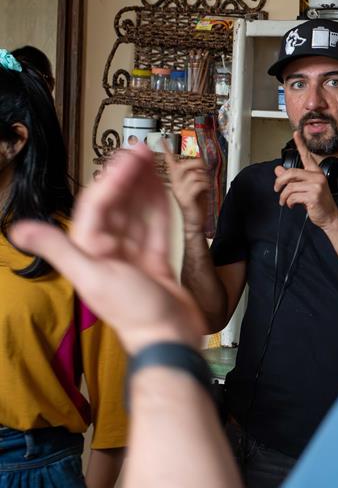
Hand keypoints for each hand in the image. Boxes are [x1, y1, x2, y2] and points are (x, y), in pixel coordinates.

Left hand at [9, 146, 205, 352]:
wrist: (168, 336)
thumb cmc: (133, 313)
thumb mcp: (92, 277)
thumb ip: (58, 250)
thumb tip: (18, 230)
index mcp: (91, 251)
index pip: (99, 205)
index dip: (112, 179)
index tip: (126, 158)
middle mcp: (110, 250)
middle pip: (119, 204)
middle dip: (129, 176)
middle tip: (142, 151)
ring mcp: (134, 255)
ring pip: (138, 212)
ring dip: (145, 186)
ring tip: (152, 162)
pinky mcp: (155, 261)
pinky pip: (156, 227)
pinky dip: (159, 208)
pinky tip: (161, 190)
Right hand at [162, 143, 208, 235]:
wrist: (195, 223)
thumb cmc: (197, 204)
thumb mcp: (198, 185)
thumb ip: (197, 174)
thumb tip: (203, 163)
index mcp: (176, 179)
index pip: (169, 162)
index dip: (166, 150)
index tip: (162, 139)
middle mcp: (174, 184)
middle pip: (184, 165)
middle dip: (198, 164)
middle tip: (205, 170)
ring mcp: (179, 192)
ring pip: (193, 175)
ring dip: (205, 178)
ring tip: (206, 186)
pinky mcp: (185, 199)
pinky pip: (197, 184)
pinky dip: (205, 185)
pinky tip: (205, 191)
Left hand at [272, 130, 337, 228]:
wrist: (329, 217)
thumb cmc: (318, 203)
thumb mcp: (304, 189)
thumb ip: (292, 179)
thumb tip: (278, 170)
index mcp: (315, 172)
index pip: (307, 155)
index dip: (300, 144)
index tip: (296, 133)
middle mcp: (317, 176)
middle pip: (291, 172)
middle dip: (280, 182)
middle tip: (277, 189)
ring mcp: (317, 185)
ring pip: (290, 187)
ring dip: (283, 196)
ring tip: (285, 202)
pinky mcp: (314, 195)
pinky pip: (293, 197)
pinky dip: (289, 203)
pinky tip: (292, 205)